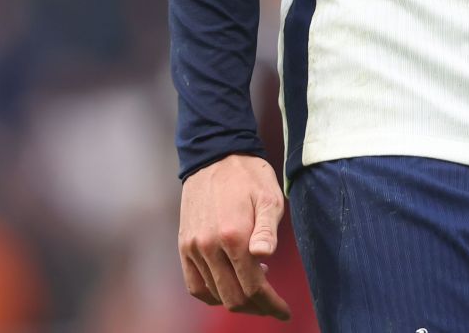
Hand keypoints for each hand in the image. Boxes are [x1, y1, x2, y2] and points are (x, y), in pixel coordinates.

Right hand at [178, 152, 292, 319]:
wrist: (215, 157)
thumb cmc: (250, 176)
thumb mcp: (269, 197)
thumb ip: (267, 230)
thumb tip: (264, 258)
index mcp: (233, 236)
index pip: (253, 287)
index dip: (271, 304)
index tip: (285, 312)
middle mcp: (209, 247)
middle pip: (233, 297)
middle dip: (256, 307)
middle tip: (273, 305)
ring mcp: (193, 248)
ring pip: (213, 295)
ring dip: (236, 300)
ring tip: (256, 291)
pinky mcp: (184, 246)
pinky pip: (195, 285)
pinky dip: (212, 295)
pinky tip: (229, 286)